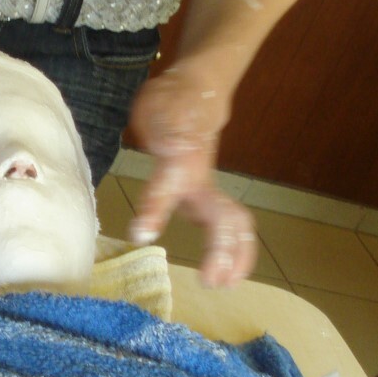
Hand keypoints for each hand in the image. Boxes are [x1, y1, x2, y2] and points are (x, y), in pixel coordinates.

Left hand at [126, 64, 256, 287]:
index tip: (141, 233)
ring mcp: (208, 190)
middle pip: (225, 215)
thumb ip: (168, 132)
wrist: (197, 92)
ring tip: (225, 284)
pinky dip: (234, 253)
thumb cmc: (172, 104)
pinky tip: (227, 275)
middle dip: (222, 249)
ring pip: (235, 225)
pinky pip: (231, 229)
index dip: (156, 208)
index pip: (171, 184)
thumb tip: (174, 152)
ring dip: (235, 255)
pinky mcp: (208, 200)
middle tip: (212, 280)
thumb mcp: (160, 110)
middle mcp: (201, 179)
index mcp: (183, 159)